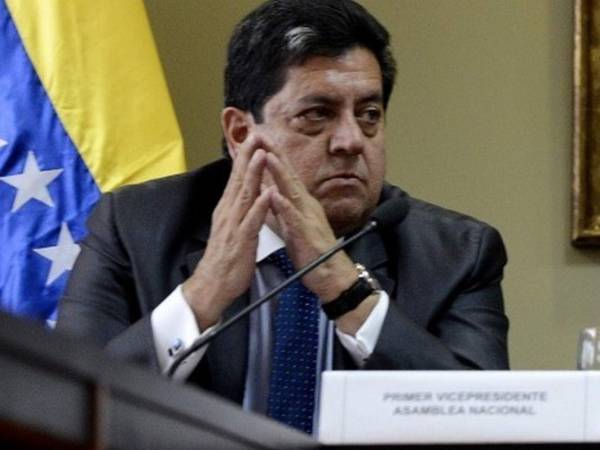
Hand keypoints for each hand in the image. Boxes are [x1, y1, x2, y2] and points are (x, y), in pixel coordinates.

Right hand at [182, 137, 271, 329]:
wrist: (211, 285)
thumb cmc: (224, 257)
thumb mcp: (230, 227)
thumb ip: (236, 208)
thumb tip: (242, 191)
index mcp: (228, 209)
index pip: (237, 177)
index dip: (245, 156)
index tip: (253, 136)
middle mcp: (228, 212)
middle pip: (239, 179)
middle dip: (248, 155)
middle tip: (256, 133)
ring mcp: (234, 225)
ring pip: (245, 195)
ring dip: (254, 173)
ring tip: (262, 154)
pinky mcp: (241, 240)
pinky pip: (252, 221)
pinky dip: (259, 206)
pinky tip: (267, 193)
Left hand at [265, 151, 378, 333]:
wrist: (332, 276)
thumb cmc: (311, 250)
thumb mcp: (291, 225)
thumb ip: (281, 208)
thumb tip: (268, 194)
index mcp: (300, 202)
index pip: (284, 174)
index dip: (272, 154)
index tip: (258, 138)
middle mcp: (305, 205)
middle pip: (288, 174)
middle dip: (274, 153)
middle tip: (261, 134)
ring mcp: (307, 218)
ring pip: (292, 191)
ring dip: (280, 173)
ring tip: (267, 156)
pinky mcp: (307, 234)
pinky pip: (295, 218)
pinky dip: (284, 206)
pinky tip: (275, 195)